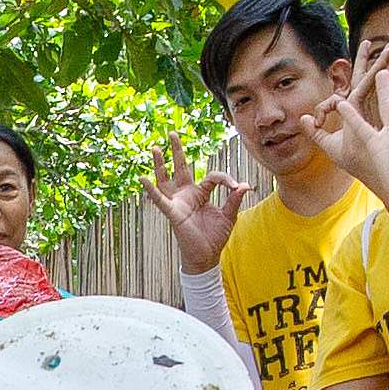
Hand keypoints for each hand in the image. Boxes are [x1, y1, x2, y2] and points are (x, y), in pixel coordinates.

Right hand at [144, 148, 246, 266]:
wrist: (207, 256)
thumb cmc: (215, 237)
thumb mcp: (229, 215)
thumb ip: (234, 199)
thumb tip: (245, 185)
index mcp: (201, 193)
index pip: (212, 177)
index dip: (225, 179)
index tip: (236, 186)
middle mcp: (187, 195)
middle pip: (181, 168)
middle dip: (176, 151)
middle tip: (172, 133)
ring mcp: (178, 202)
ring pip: (166, 180)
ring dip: (160, 164)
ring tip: (154, 148)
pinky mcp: (173, 212)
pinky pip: (160, 200)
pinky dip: (151, 190)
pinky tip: (143, 179)